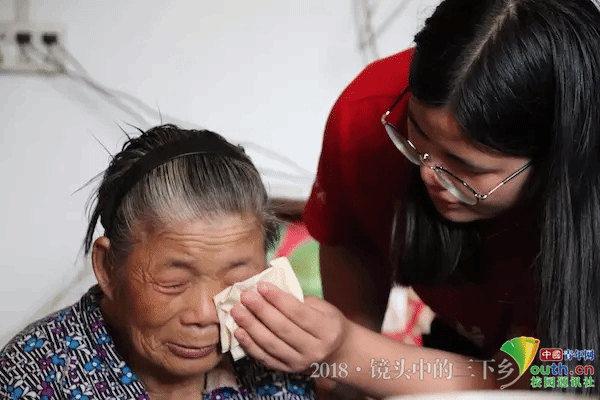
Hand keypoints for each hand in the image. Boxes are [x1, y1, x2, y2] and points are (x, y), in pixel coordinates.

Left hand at [231, 281, 347, 372]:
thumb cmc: (328, 323)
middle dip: (261, 310)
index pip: (298, 313)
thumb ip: (300, 301)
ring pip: (271, 344)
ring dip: (251, 327)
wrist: (337, 353)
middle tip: (245, 296)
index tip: (261, 286)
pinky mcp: (288, 370)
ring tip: (237, 312)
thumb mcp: (323, 308)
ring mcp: (300, 363)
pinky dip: (250, 345)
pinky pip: (265, 358)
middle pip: (283, 329)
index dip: (278, 299)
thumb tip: (271, 292)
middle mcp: (314, 349)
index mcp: (327, 330)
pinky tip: (239, 331)